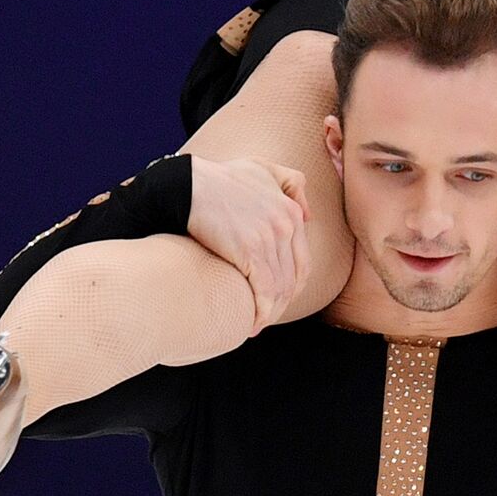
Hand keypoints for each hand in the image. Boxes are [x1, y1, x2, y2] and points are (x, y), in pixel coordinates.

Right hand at [187, 155, 312, 335]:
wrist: (187, 185)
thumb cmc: (218, 178)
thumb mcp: (262, 169)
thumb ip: (290, 183)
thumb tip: (309, 214)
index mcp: (291, 211)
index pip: (302, 261)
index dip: (292, 286)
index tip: (278, 301)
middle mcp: (287, 224)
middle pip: (293, 278)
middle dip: (283, 304)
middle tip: (266, 318)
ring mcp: (271, 238)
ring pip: (280, 288)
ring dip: (271, 313)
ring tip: (256, 326)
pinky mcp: (250, 251)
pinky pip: (265, 291)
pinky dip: (261, 312)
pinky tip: (251, 324)